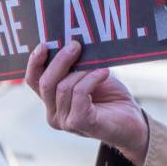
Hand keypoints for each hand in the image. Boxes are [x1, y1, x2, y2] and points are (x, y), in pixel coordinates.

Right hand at [25, 41, 148, 165]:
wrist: (133, 123)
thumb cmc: (111, 98)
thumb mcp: (89, 77)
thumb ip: (75, 67)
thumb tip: (69, 42)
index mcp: (52, 101)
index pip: (33, 80)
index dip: (34, 62)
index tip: (44, 45)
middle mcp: (54, 114)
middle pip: (45, 82)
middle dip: (59, 60)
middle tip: (75, 45)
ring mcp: (65, 121)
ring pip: (63, 87)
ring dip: (82, 71)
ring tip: (98, 65)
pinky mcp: (80, 123)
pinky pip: (79, 94)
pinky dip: (91, 79)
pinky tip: (104, 73)